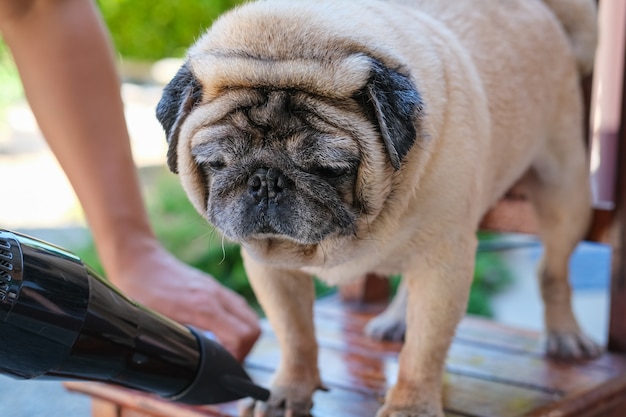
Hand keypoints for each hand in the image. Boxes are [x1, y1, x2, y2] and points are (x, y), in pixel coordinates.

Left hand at [110, 244, 260, 360]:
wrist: (138, 258)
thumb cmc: (138, 289)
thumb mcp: (150, 324)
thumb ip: (170, 344)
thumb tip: (175, 368)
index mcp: (203, 307)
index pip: (241, 335)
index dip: (237, 358)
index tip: (223, 368)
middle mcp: (216, 296)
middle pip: (253, 328)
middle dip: (245, 350)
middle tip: (227, 361)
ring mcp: (217, 289)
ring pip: (249, 316)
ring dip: (243, 336)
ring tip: (225, 349)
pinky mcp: (214, 286)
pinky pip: (238, 307)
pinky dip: (237, 323)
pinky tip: (218, 332)